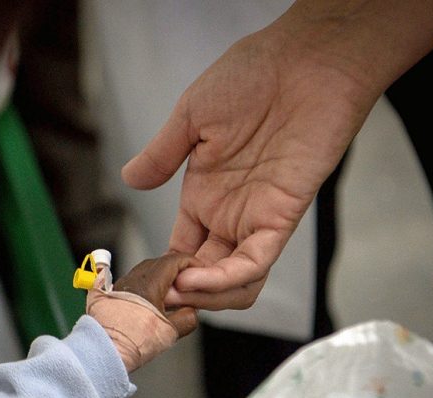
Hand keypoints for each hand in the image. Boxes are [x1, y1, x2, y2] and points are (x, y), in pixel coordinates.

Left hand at [114, 253, 200, 336]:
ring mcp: (118, 286)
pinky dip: (143, 286)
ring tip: (168, 293)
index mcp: (149, 283)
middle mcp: (132, 280)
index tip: (197, 268)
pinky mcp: (109, 296)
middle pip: (158, 263)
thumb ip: (187, 318)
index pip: (173, 260)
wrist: (105, 351)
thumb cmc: (131, 342)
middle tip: (186, 281)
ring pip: (143, 272)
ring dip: (158, 278)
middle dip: (174, 269)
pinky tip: (148, 301)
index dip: (189, 262)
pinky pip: (130, 283)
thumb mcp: (170, 331)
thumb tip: (191, 312)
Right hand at [121, 9, 381, 309]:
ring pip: (233, 282)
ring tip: (176, 293)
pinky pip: (254, 262)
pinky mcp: (281, 217)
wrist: (304, 61)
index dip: (162, 272)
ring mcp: (255, 218)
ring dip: (204, 296)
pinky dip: (225, 279)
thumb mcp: (191, 117)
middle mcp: (228, 215)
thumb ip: (161, 154)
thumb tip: (128, 180)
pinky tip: (195, 280)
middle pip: (204, 276)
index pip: (180, 250)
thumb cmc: (251, 77)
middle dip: (179, 294)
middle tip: (156, 300)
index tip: (142, 285)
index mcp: (203, 196)